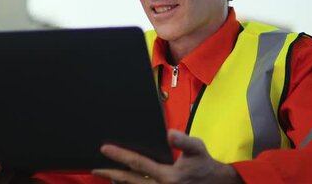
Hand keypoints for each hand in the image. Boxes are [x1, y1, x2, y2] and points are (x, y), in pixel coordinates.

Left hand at [92, 129, 241, 183]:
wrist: (216, 183)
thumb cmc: (203, 164)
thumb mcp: (197, 149)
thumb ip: (184, 141)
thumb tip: (170, 134)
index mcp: (168, 176)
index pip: (138, 164)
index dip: (120, 156)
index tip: (105, 149)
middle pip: (130, 181)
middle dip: (111, 174)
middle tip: (95, 169)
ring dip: (119, 182)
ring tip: (105, 174)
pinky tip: (121, 181)